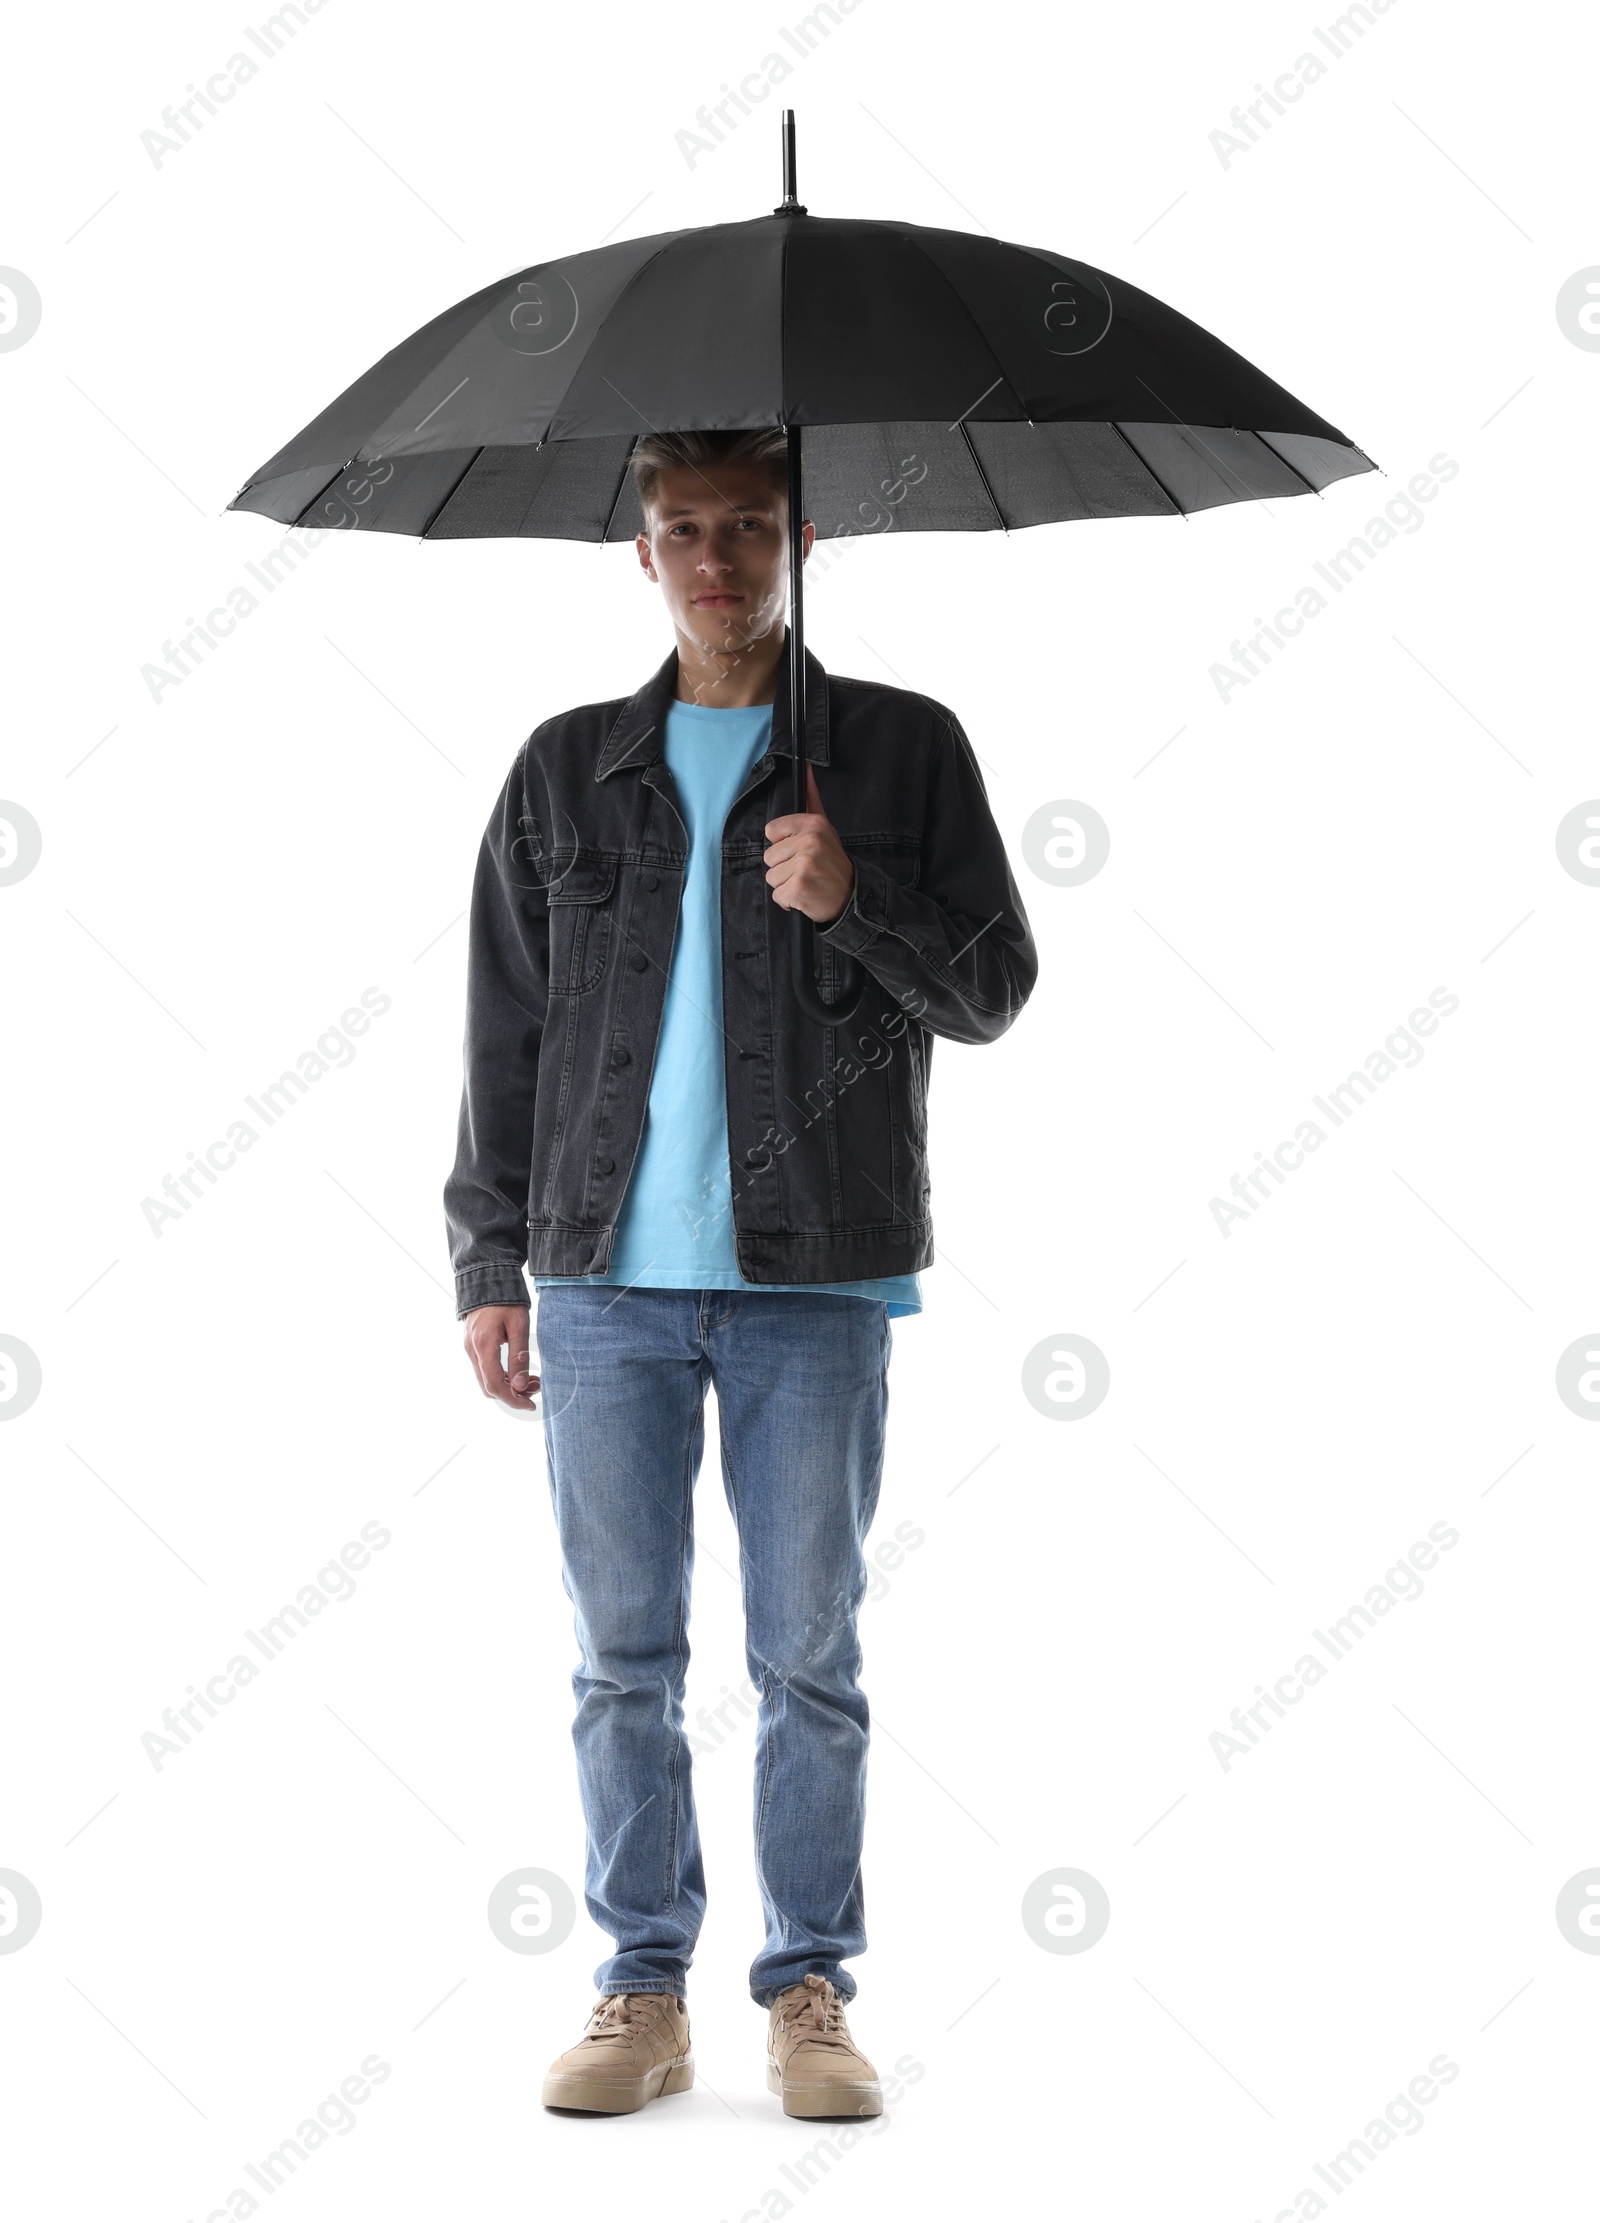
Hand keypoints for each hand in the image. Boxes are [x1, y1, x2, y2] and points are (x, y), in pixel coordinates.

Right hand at [463, 1304, 538, 1409]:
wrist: (487, 1277)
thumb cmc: (507, 1299)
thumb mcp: (519, 1326)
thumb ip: (519, 1357)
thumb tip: (521, 1387)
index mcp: (483, 1345)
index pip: (494, 1385)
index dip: (513, 1399)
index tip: (531, 1404)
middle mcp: (472, 1349)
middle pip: (488, 1387)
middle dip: (512, 1394)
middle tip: (536, 1388)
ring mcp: (469, 1348)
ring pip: (485, 1379)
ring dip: (507, 1385)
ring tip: (532, 1378)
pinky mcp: (471, 1345)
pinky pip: (484, 1369)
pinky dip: (500, 1375)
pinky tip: (517, 1370)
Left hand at [763, 762, 855, 926]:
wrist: (851, 896)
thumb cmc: (833, 862)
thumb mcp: (825, 827)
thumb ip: (811, 798)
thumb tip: (805, 766)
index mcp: (813, 824)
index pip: (771, 831)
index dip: (783, 845)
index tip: (800, 851)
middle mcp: (809, 842)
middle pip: (769, 856)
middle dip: (784, 867)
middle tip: (806, 870)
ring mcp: (804, 866)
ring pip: (771, 877)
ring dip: (785, 885)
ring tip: (806, 882)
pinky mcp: (799, 888)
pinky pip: (777, 896)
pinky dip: (788, 902)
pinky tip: (805, 895)